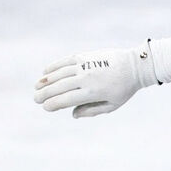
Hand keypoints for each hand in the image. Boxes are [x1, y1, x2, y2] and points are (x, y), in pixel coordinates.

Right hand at [33, 42, 158, 117]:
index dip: (53, 104)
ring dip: (46, 80)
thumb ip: (92, 111)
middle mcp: (86, 78)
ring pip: (59, 74)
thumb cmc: (124, 89)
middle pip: (59, 87)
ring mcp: (84, 65)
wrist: (134, 66)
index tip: (46, 107)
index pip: (67, 100)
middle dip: (45, 93)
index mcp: (92, 93)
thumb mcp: (112, 105)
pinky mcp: (84, 55)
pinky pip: (65, 61)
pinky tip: (45, 72)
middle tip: (36, 99)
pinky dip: (54, 66)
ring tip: (37, 87)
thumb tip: (73, 114)